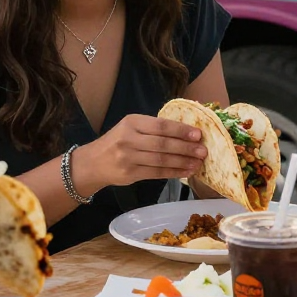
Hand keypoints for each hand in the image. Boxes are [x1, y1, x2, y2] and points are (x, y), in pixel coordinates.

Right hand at [79, 113, 209, 193]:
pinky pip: (157, 173)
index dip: (181, 130)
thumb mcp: (131, 127)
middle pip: (163, 143)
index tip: (198, 134)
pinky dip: (174, 172)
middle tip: (203, 150)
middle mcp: (129, 139)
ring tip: (198, 162)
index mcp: (132, 122)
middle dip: (186, 147)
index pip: (161, 126)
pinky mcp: (130, 174)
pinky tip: (186, 171)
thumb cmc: (118, 141)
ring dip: (182, 161)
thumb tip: (186, 133)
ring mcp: (129, 157)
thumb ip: (153, 129)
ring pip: (161, 160)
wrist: (93, 162)